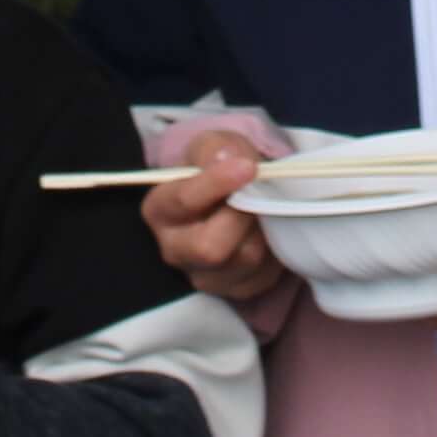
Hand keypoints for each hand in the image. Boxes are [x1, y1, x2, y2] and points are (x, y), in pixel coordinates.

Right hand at [142, 130, 285, 300]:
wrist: (238, 195)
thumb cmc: (219, 168)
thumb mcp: (213, 146)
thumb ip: (216, 150)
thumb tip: (227, 160)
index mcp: (161, 210)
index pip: (184, 201)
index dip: (217, 183)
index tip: (248, 167)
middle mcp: (174, 250)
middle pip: (210, 247)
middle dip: (243, 216)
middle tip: (259, 193)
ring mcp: (204, 276)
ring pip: (245, 259)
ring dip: (264, 230)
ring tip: (265, 208)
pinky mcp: (236, 290)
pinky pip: (265, 276)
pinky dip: (275, 251)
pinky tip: (269, 231)